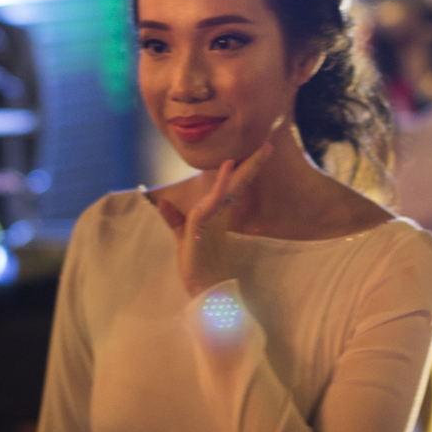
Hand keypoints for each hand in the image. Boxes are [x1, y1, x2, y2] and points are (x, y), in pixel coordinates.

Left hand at [151, 119, 281, 297]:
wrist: (201, 288)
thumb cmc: (194, 266)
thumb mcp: (181, 236)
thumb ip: (174, 219)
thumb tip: (163, 203)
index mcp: (215, 213)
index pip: (230, 186)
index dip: (241, 169)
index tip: (253, 152)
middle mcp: (219, 212)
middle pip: (238, 182)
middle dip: (252, 164)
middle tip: (269, 143)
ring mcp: (215, 215)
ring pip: (232, 186)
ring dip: (247, 166)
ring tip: (262, 148)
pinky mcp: (206, 221)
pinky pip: (216, 198)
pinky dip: (222, 182)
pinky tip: (228, 167)